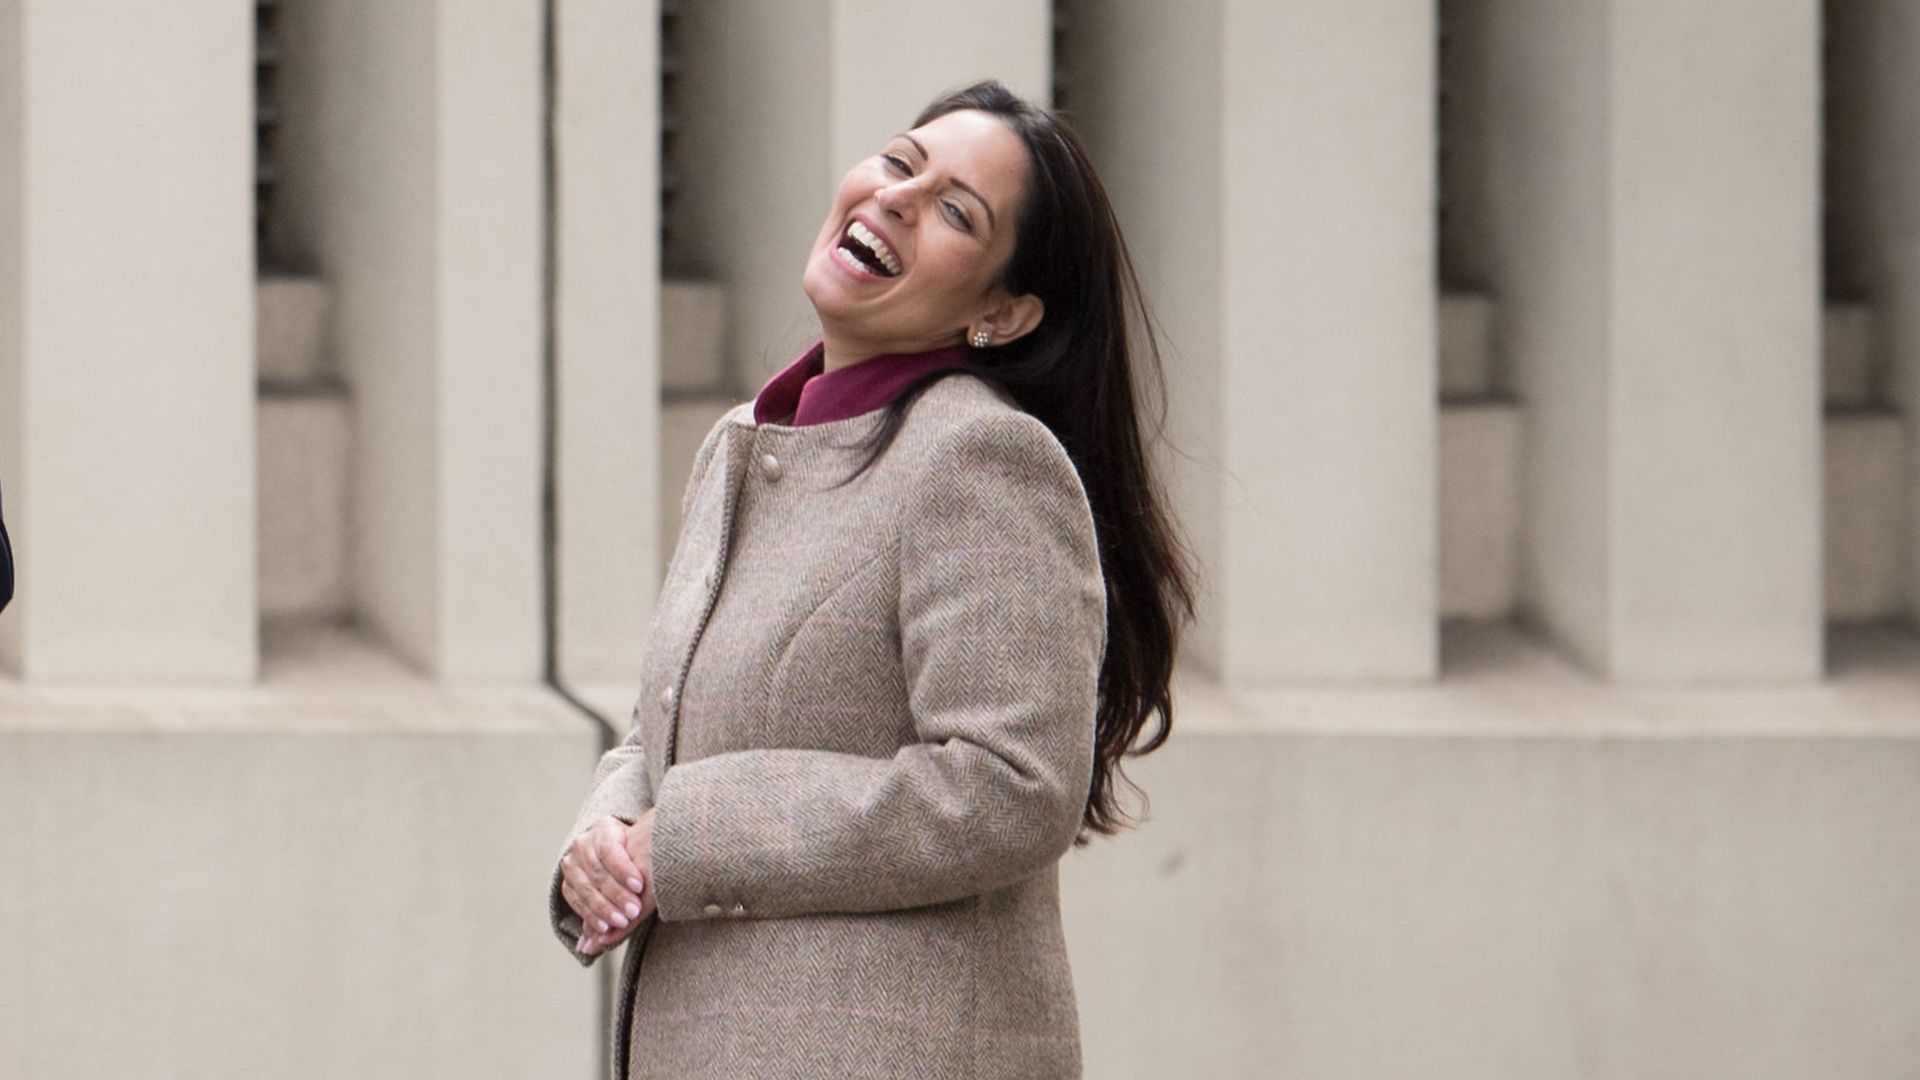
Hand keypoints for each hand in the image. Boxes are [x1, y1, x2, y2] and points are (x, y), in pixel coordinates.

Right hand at [561, 814, 648, 955]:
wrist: (622, 852)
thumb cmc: (639, 851)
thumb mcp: (643, 854)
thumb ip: (643, 867)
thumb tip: (650, 877)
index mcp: (604, 829)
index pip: (609, 849)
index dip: (623, 869)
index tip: (640, 886)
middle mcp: (582, 844)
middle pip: (597, 871)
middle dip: (617, 894)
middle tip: (634, 912)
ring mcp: (571, 864)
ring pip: (585, 888)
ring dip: (604, 909)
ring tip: (622, 923)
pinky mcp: (567, 883)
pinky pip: (576, 901)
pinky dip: (590, 916)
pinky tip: (605, 927)